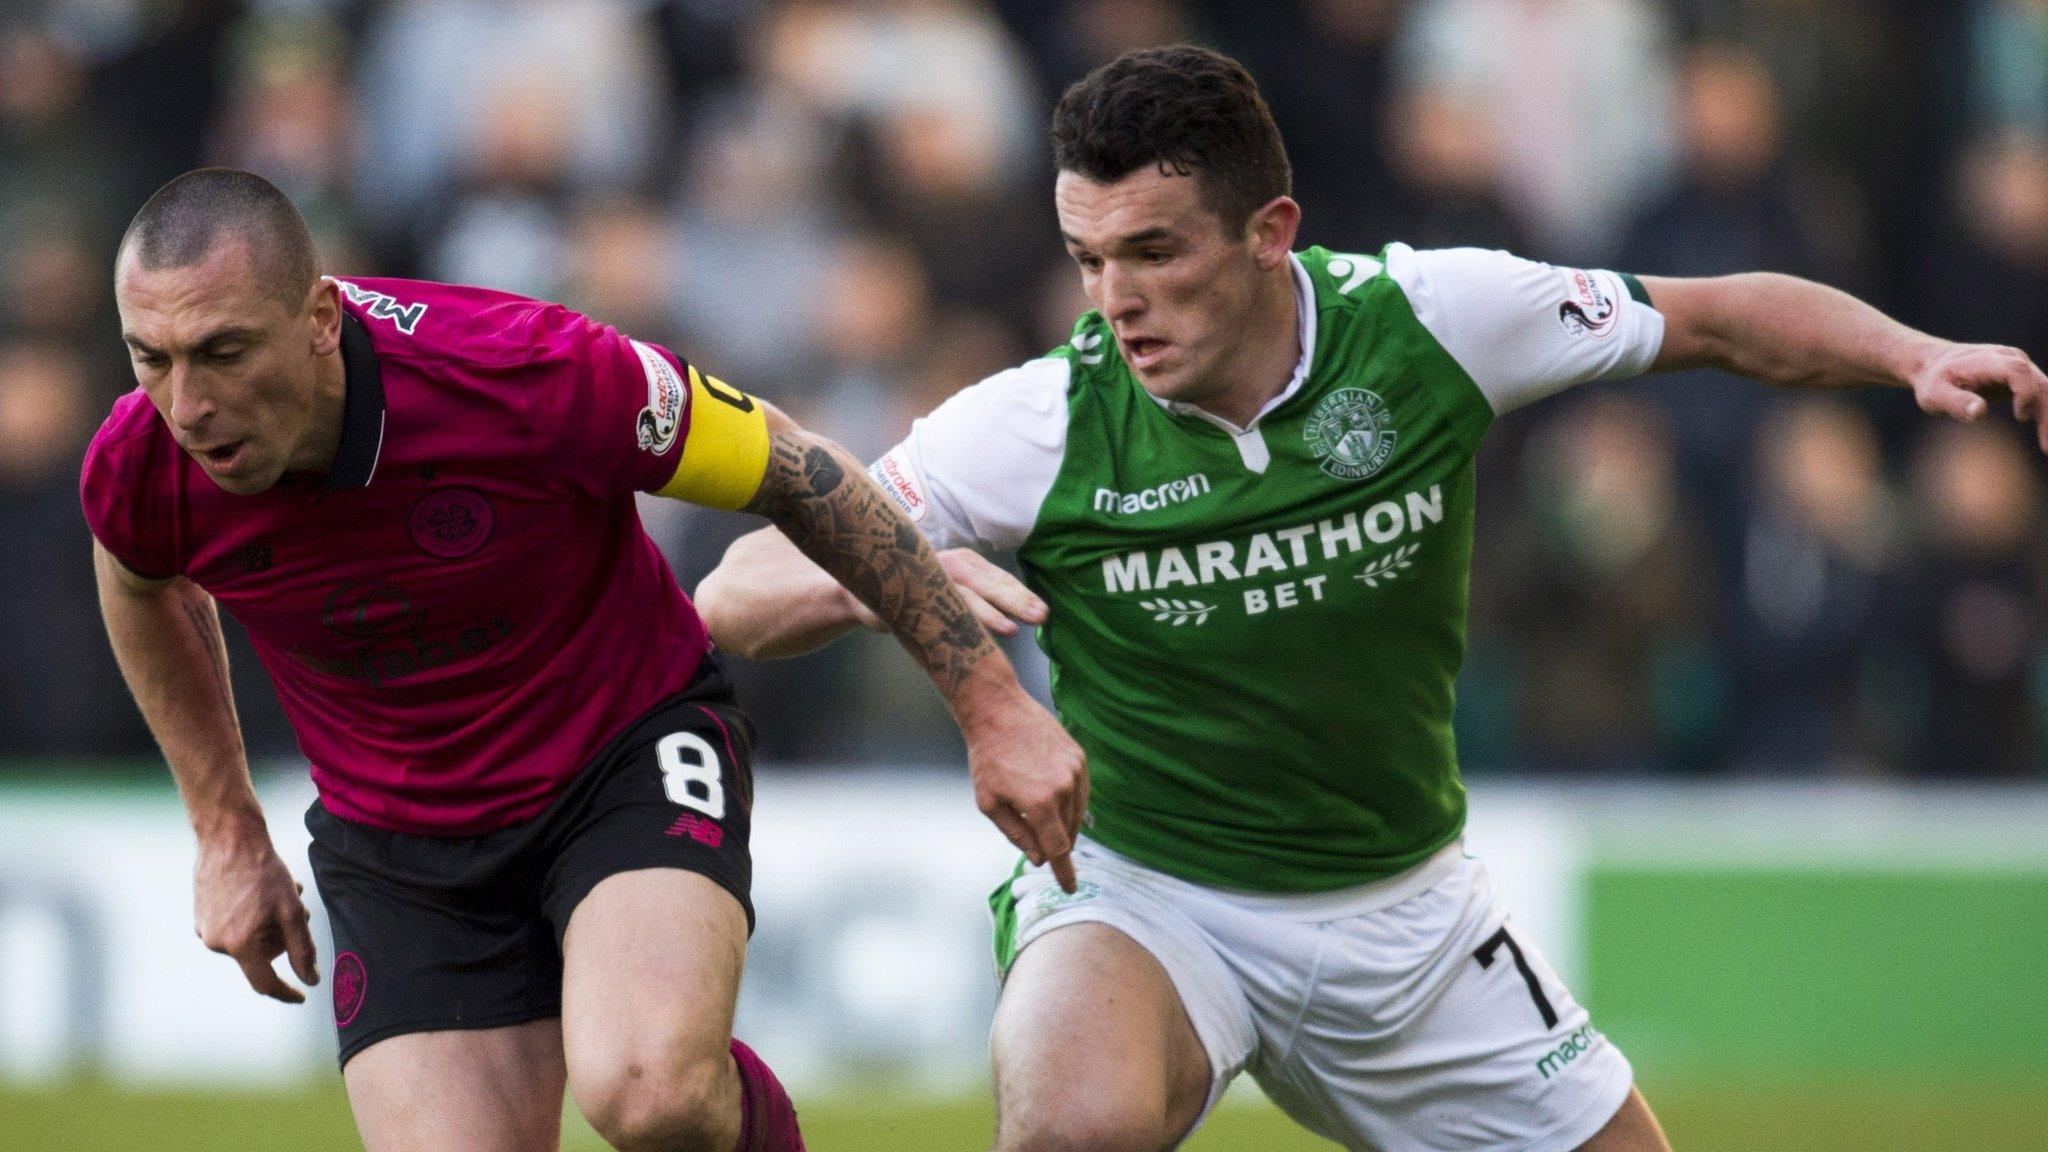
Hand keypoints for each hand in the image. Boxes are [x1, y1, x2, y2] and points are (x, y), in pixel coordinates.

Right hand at [194, 817, 319, 1003]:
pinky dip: (250, 916)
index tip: (300, 995)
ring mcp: (205, 930)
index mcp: (239, 944)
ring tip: (278, 893)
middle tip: (296, 906)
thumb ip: (302, 948)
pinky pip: (234, 928)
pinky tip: (257, 891)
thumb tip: (310, 979)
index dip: (286, 991)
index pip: (265, 982)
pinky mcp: (200, 918)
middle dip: (282, 935)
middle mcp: (217, 943)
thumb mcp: (292, 910)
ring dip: (269, 923)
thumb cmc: (263, 871)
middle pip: (263, 954)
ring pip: (249, 940)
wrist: (228, 838)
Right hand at [851, 549, 1049, 637]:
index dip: (1020, 594)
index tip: (1044, 612)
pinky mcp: (904, 595)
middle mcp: (946, 564)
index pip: (997, 579)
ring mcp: (924, 578)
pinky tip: (968, 634)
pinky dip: (950, 620)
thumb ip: (977, 598)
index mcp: (963, 562)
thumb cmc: (914, 589)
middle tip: (1042, 616)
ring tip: (1012, 629)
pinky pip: (931, 608)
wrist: (859, 589)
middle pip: (986, 582)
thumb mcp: (949, 587)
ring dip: (987, 613)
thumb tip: (1017, 615)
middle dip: (1015, 600)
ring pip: (961, 594)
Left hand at [964, 685, 1088, 892]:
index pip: (1059, 849)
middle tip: (1037, 841)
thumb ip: (1016, 834)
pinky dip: (1070, 802)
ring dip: (1062, 822)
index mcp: (1040, 803)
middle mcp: (1064, 787)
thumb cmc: (987, 758)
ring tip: (1039, 812)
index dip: (1064, 872)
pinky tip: (1052, 797)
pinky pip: (1081, 791)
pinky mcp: (1079, 757)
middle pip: (1069, 832)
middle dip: (1055, 843)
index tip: (1070, 887)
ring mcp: (1075, 770)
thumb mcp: (989, 803)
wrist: (998, 711)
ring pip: (1078, 813)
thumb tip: (1038, 857)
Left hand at [1910, 341, 2047, 452]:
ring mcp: (2018, 367)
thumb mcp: (1933, 394)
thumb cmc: (1933, 380)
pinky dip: (2045, 416)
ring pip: (2044, 390)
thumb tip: (1979, 412)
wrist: (1933, 364)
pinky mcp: (2020, 378)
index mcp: (1987, 360)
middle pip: (2039, 383)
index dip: (2025, 392)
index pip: (2017, 370)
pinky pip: (2040, 395)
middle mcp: (2009, 359)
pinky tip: (2045, 438)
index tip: (2021, 417)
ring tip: (2047, 448)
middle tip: (2046, 447)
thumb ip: (1955, 402)